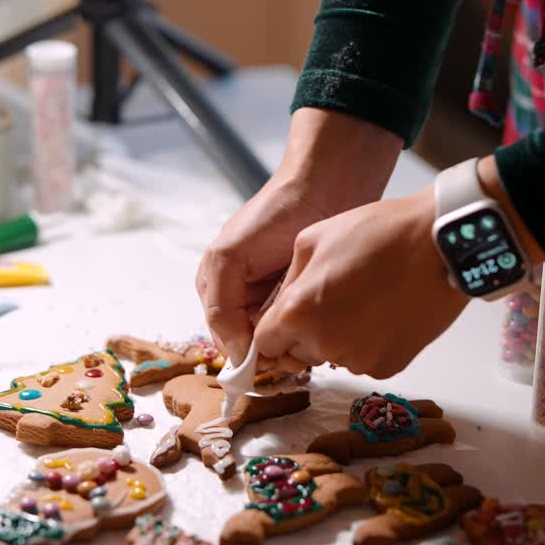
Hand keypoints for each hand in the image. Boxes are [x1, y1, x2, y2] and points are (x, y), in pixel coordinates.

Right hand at [196, 108, 401, 364]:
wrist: (325, 186)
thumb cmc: (274, 214)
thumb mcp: (231, 255)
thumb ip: (221, 305)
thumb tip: (238, 355)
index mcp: (217, 288)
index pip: (226, 341)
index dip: (248, 355)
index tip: (274, 358)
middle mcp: (245, 298)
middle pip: (255, 347)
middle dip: (276, 352)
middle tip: (300, 352)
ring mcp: (276, 298)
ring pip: (281, 342)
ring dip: (296, 347)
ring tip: (315, 340)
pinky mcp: (305, 297)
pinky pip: (304, 329)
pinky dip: (312, 335)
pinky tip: (327, 330)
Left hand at [253, 183, 467, 378]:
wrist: (438, 245)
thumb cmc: (378, 233)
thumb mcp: (312, 240)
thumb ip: (288, 280)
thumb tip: (279, 305)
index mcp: (298, 313)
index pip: (264, 342)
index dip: (273, 327)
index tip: (285, 319)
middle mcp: (324, 344)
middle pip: (297, 352)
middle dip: (304, 331)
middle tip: (330, 299)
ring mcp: (358, 360)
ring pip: (331, 356)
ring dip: (337, 337)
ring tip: (362, 299)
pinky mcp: (388, 366)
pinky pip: (363, 360)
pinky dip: (367, 343)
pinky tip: (382, 312)